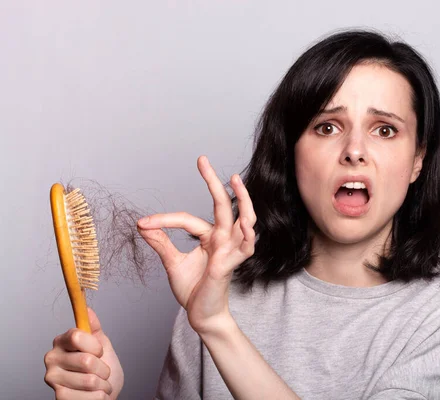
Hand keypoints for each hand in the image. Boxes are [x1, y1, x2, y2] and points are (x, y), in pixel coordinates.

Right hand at [44, 308, 123, 399]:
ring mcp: (53, 380)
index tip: (99, 351)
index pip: (76, 336)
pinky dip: (99, 396)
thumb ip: (94, 327)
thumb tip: (87, 309)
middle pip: (86, 361)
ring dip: (103, 384)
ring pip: (90, 380)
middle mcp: (51, 359)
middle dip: (103, 368)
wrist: (106, 393)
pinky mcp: (59, 398)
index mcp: (61, 342)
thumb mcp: (102, 345)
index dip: (95, 346)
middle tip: (101, 371)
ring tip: (99, 383)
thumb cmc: (103, 369)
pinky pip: (90, 396)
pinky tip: (92, 394)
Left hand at [137, 156, 255, 333]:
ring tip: (234, 180)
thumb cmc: (192, 290)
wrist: (200, 315)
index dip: (163, 220)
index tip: (142, 223)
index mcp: (209, 236)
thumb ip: (161, 243)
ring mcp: (230, 250)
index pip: (187, 219)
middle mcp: (222, 238)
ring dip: (241, 200)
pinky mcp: (232, 264)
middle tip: (202, 160)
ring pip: (243, 219)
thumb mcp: (172, 263)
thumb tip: (143, 225)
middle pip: (222, 205)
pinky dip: (249, 235)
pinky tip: (246, 224)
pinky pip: (246, 247)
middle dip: (213, 182)